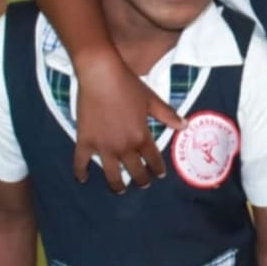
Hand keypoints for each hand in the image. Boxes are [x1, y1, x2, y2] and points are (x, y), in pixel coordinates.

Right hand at [72, 48, 184, 191]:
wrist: (101, 76)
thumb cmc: (128, 85)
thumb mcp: (152, 100)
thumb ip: (168, 115)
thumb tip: (185, 125)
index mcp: (141, 136)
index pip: (153, 159)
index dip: (157, 169)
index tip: (159, 175)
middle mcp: (124, 146)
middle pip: (135, 171)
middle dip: (141, 180)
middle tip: (143, 184)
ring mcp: (103, 146)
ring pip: (111, 174)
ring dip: (116, 185)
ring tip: (120, 190)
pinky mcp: (85, 141)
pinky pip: (81, 163)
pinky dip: (80, 173)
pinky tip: (81, 179)